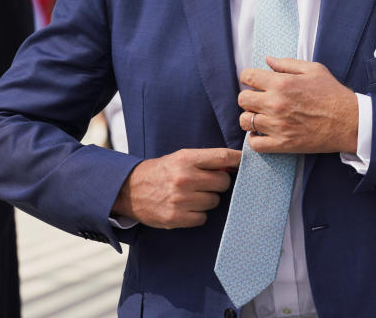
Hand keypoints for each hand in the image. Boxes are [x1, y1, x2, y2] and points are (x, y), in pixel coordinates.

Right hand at [112, 148, 239, 228]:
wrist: (129, 190)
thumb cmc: (161, 172)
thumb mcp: (180, 158)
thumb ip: (205, 161)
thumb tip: (234, 166)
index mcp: (186, 159)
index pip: (223, 158)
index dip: (238, 160)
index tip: (246, 162)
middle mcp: (184, 178)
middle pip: (223, 182)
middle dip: (220, 183)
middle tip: (206, 183)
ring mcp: (180, 199)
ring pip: (214, 201)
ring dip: (208, 199)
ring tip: (192, 195)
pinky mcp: (176, 217)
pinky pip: (203, 217)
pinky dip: (198, 214)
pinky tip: (186, 208)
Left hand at [237, 57, 357, 153]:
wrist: (349, 122)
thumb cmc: (332, 93)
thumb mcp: (313, 69)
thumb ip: (287, 63)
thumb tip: (267, 60)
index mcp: (281, 84)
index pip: (247, 77)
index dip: (248, 77)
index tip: (254, 81)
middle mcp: (275, 104)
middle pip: (242, 99)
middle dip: (248, 97)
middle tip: (259, 99)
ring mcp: (277, 126)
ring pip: (245, 121)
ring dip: (250, 117)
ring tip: (261, 116)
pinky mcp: (282, 144)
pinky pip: (254, 144)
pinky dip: (254, 139)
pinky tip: (262, 133)